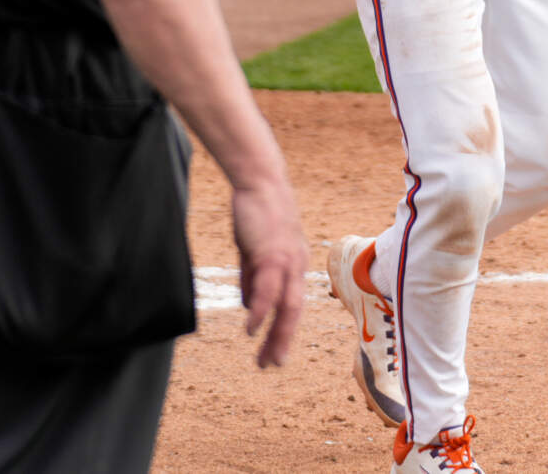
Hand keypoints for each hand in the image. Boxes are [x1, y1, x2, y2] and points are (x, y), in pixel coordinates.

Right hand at [229, 179, 307, 367]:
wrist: (260, 181)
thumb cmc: (257, 213)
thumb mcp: (255, 250)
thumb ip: (253, 277)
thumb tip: (250, 307)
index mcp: (294, 265)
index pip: (292, 305)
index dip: (285, 330)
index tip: (275, 352)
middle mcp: (297, 266)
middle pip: (293, 311)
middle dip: (282, 341)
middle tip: (271, 366)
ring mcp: (287, 260)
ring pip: (287, 306)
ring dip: (276, 334)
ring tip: (264, 357)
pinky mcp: (273, 253)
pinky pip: (268, 289)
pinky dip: (262, 311)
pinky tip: (252, 328)